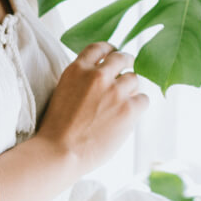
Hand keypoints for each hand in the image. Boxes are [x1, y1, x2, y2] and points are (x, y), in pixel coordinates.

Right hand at [34, 42, 146, 173]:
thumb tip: (104, 77)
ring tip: (123, 103)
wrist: (60, 152)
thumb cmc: (58, 130)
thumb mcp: (63, 92)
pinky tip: (130, 115)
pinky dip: (138, 106)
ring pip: (134, 79)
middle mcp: (97, 75)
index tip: (113, 54)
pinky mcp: (128, 108)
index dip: (109, 50)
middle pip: (121, 58)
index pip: (99, 48)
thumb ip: (81, 81)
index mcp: (77, 69)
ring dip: (131, 89)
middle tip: (129, 70)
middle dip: (126, 63)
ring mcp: (115, 91)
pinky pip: (143, 100)